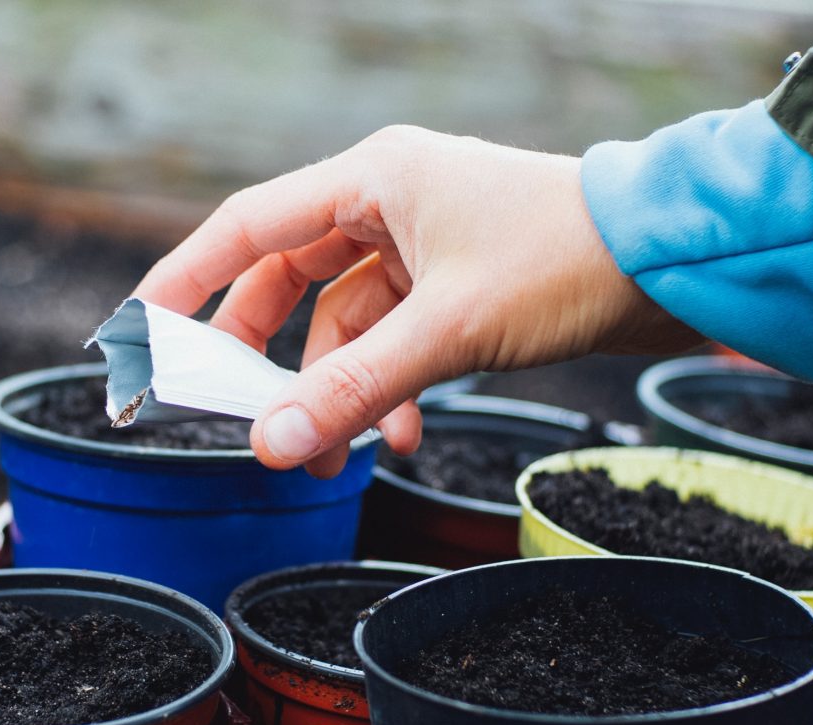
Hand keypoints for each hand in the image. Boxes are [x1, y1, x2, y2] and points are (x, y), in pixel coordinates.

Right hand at [132, 125, 700, 475]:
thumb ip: (351, 388)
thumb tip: (270, 445)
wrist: (677, 261)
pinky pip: (389, 340)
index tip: (136, 338)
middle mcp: (389, 202)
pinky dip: (383, 390)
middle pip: (284, 280)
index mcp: (373, 180)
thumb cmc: (570, 259)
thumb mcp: (449, 330)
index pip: (244, 227)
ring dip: (331, 389)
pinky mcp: (455, 284)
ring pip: (340, 321)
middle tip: (235, 418)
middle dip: (261, 358)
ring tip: (330, 456)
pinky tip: (397, 435)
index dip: (181, 283)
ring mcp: (422, 243)